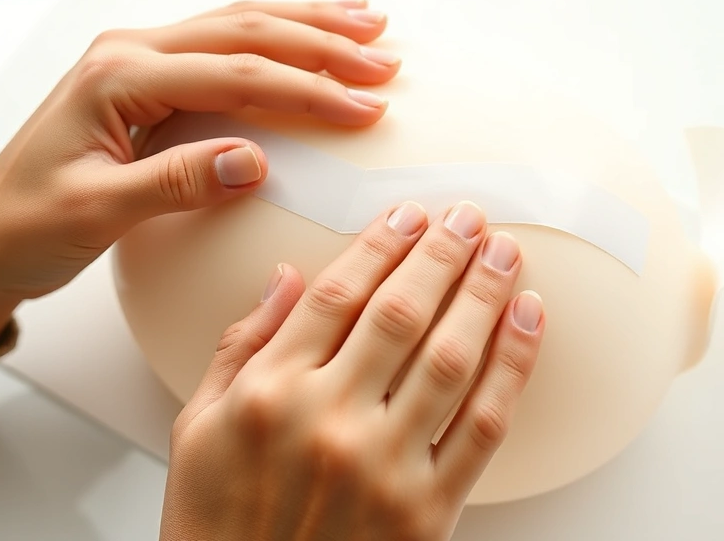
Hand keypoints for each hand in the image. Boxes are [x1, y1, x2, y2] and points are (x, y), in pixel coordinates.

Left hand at [0, 0, 399, 351]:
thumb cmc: (26, 227)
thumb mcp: (97, 213)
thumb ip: (175, 183)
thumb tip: (253, 163)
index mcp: (118, 78)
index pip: (236, 75)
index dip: (308, 90)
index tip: (365, 108)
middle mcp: (129, 56)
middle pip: (245, 31)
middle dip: (322, 42)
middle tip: (383, 58)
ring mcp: (137, 63)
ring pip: (237, 26)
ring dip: (305, 25)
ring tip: (366, 26)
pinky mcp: (145, 82)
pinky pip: (221, 47)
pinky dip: (273, 40)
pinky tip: (304, 38)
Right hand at [161, 201, 544, 539]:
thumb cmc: (217, 525)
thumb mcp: (196, 429)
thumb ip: (240, 348)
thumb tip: (285, 279)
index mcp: (269, 393)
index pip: (337, 295)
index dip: (379, 245)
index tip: (407, 215)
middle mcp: (327, 420)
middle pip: (400, 313)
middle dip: (441, 255)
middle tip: (467, 218)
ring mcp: (383, 465)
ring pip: (450, 357)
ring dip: (484, 294)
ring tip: (503, 254)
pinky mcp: (428, 510)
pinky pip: (483, 425)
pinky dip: (514, 367)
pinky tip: (527, 322)